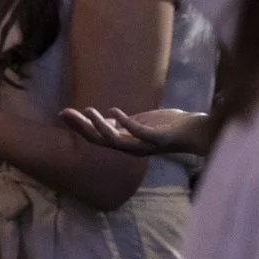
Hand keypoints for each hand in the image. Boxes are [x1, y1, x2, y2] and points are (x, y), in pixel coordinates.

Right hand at [58, 106, 212, 156]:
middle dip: (82, 127)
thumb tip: (102, 118)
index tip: (63, 113)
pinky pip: (139, 134)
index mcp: (125, 142)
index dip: (78, 126)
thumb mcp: (139, 124)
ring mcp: (145, 145)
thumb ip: (121, 125)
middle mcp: (132, 147)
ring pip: (116, 140)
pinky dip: (125, 124)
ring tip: (88, 111)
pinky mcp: (159, 139)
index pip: (96, 136)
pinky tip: (114, 111)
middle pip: (100, 140)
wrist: (195, 131)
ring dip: (100, 126)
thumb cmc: (166, 127)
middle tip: (66, 113)